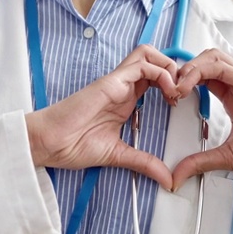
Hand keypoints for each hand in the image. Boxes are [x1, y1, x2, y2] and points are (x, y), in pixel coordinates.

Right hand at [26, 45, 178, 189]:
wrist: (50, 143)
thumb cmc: (72, 145)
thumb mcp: (119, 156)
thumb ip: (144, 163)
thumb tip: (167, 179)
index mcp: (124, 100)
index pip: (153, 78)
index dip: (171, 83)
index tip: (180, 103)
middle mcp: (122, 87)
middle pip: (153, 59)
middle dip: (174, 70)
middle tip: (182, 93)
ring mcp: (116, 82)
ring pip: (148, 54)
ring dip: (168, 67)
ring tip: (176, 90)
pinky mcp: (111, 81)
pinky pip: (141, 64)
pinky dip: (161, 73)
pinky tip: (167, 91)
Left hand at [170, 49, 232, 189]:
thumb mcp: (227, 157)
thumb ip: (200, 161)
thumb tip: (177, 175)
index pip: (202, 76)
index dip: (182, 81)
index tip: (168, 97)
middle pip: (205, 61)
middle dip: (182, 70)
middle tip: (168, 89)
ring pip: (211, 56)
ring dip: (189, 67)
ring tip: (176, 86)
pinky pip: (222, 65)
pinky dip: (200, 70)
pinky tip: (187, 85)